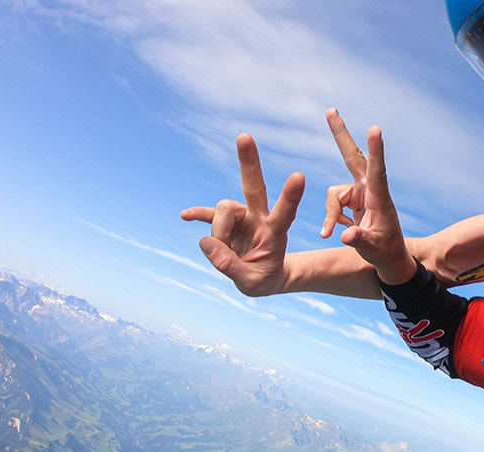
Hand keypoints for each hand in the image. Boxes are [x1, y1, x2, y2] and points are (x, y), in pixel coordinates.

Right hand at [180, 134, 304, 295]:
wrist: (262, 276)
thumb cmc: (264, 278)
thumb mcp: (253, 283)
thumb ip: (231, 267)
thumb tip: (207, 243)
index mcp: (275, 233)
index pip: (284, 212)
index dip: (289, 196)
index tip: (298, 176)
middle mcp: (258, 218)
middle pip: (254, 186)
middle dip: (249, 163)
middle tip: (244, 136)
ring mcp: (241, 218)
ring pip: (223, 210)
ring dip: (218, 232)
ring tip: (223, 255)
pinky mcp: (224, 223)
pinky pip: (207, 214)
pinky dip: (198, 214)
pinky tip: (185, 216)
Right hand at [322, 109, 415, 284]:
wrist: (389, 259)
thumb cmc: (385, 253)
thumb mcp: (373, 250)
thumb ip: (359, 241)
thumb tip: (346, 236)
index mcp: (380, 198)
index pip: (377, 171)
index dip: (375, 151)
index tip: (376, 129)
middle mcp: (369, 190)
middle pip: (352, 157)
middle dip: (340, 135)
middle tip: (330, 110)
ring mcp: (360, 193)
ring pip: (334, 195)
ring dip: (331, 214)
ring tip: (332, 233)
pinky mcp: (352, 199)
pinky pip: (333, 204)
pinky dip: (332, 218)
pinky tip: (343, 229)